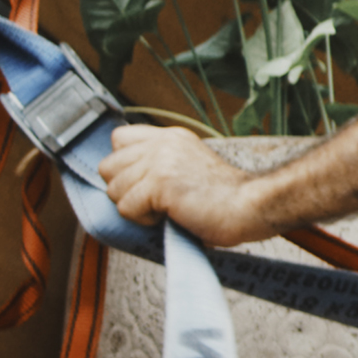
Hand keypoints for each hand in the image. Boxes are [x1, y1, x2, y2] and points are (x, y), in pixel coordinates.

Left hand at [98, 124, 276, 247]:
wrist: (250, 205)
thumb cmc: (225, 198)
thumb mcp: (189, 166)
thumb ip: (162, 164)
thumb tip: (125, 182)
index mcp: (171, 137)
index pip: (119, 139)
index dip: (124, 166)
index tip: (142, 184)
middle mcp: (163, 143)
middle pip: (108, 166)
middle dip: (124, 190)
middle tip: (153, 202)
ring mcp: (160, 161)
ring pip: (114, 189)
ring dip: (134, 207)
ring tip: (165, 210)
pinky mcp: (160, 183)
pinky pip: (126, 208)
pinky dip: (143, 220)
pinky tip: (169, 216)